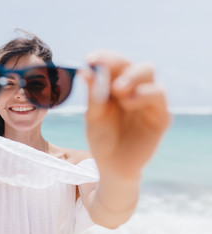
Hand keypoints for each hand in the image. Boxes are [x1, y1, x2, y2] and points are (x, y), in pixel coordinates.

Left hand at [82, 51, 169, 179]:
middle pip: (133, 63)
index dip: (104, 57)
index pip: (115, 63)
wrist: (112, 166)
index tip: (89, 59)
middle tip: (103, 70)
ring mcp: (149, 100)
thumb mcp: (93, 116)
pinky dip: (143, 93)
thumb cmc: (102, 138)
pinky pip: (158, 95)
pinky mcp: (160, 115)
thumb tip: (84, 70)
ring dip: (132, 77)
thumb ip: (92, 95)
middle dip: (119, 64)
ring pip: (149, 74)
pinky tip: (128, 102)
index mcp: (116, 86)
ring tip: (117, 92)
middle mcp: (135, 89)